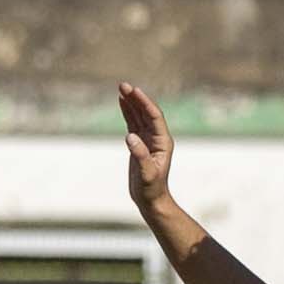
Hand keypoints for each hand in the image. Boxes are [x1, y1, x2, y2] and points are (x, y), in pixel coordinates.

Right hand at [117, 83, 175, 208]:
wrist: (150, 199)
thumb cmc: (151, 189)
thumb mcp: (147, 174)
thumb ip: (140, 155)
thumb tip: (130, 136)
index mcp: (163, 142)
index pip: (154, 117)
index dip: (145, 103)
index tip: (134, 91)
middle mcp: (157, 137)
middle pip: (146, 112)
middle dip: (136, 98)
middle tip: (123, 85)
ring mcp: (148, 139)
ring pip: (139, 115)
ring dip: (131, 102)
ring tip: (121, 88)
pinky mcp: (140, 143)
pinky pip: (133, 122)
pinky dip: (128, 111)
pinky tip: (121, 102)